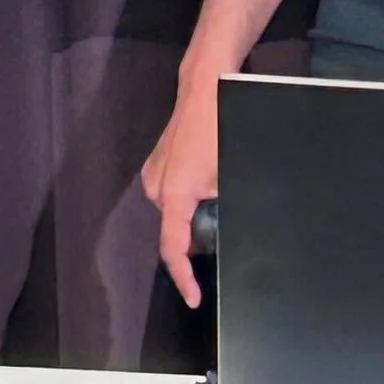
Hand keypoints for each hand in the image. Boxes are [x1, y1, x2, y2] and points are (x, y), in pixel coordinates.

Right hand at [140, 74, 219, 309]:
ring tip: (219, 209)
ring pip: (175, 211)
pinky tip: (210, 190)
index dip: (184, 277)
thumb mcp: (228, 175)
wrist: (206, 85)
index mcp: (172, 194)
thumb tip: (228, 230)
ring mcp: (154, 172)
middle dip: (196, 241)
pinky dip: (189, 202)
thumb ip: (223, 208)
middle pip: (175, 229)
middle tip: (224, 244)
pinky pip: (173, 194)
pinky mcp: (160, 161)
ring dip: (194, 218)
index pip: (173, 248)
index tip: (195, 299)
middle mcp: (156, 187)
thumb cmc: (219, 129)